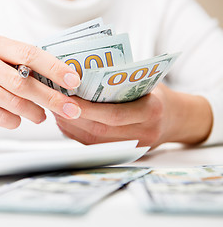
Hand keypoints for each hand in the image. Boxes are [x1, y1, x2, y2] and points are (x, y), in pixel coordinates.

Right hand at [0, 35, 81, 144]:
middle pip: (22, 82)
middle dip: (51, 97)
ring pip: (13, 102)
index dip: (54, 68)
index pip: (29, 54)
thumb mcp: (10, 67)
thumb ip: (32, 69)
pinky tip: (17, 120)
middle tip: (71, 109)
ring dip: (35, 112)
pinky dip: (15, 121)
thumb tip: (69, 81)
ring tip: (41, 116)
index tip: (74, 81)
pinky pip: (1, 117)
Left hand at [54, 84, 212, 148]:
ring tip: (54, 109)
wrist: (176, 120)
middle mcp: (142, 134)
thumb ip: (120, 80)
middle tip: (52, 101)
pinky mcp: (122, 153)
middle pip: (98, 130)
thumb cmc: (156, 94)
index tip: (65, 98)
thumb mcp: (145, 81)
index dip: (87, 109)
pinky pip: (92, 146)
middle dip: (71, 116)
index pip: (113, 114)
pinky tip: (64, 120)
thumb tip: (81, 73)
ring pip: (92, 141)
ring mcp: (132, 147)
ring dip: (69, 125)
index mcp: (151, 112)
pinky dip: (74, 133)